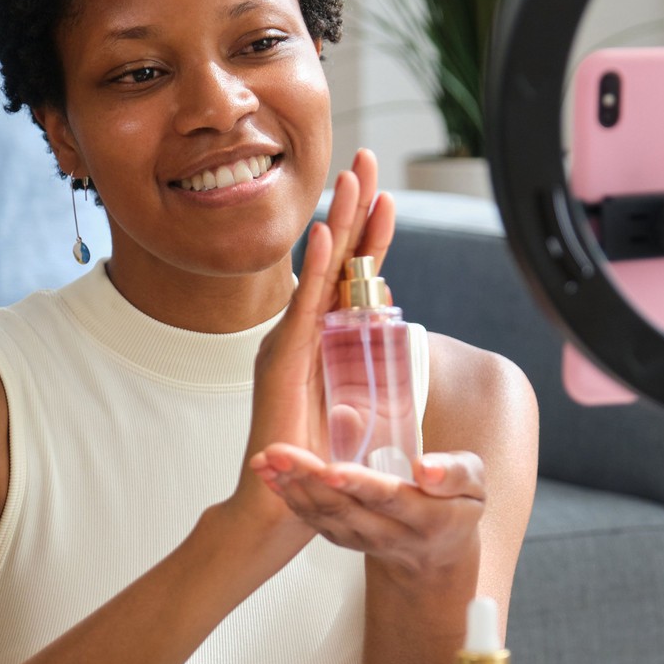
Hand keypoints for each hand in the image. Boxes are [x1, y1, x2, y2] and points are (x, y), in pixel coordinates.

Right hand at [235, 150, 394, 520]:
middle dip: (353, 206)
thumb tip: (377, 345)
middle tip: (367, 158)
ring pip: (319, 271)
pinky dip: (313, 269)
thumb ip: (357, 375)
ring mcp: (287, 342)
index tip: (385, 191)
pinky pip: (303, 306)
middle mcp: (299, 331)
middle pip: (334, 258)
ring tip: (352, 177)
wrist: (278, 505)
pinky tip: (322, 235)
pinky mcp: (282, 361)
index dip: (368, 232)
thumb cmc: (311, 462)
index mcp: (318, 338)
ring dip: (338, 221)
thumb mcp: (346, 406)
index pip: (348, 275)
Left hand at [252, 445, 485, 583]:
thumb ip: (455, 473)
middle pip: (345, 508)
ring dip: (291, 486)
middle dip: (309, 480)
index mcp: (426, 518)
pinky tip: (267, 472)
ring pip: (323, 516)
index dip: (359, 485)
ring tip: (268, 457)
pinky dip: (287, 495)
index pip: (389, 499)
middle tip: (280, 453)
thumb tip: (425, 466)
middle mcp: (389, 534)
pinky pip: (312, 519)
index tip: (333, 469)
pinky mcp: (342, 538)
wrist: (438, 554)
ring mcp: (361, 540)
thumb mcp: (475, 485)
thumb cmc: (456, 506)